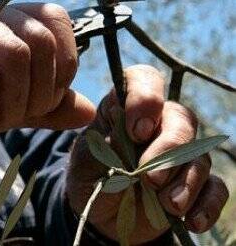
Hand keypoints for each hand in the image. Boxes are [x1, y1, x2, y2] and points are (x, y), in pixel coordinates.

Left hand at [66, 65, 228, 242]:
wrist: (99, 214)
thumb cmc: (90, 175)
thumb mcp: (87, 158)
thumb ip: (108, 144)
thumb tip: (135, 137)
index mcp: (126, 106)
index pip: (144, 80)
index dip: (146, 98)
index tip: (135, 131)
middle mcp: (159, 124)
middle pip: (181, 120)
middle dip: (169, 150)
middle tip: (149, 178)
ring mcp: (181, 154)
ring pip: (200, 157)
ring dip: (186, 182)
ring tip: (167, 205)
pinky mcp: (195, 184)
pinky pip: (215, 188)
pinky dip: (206, 205)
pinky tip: (192, 221)